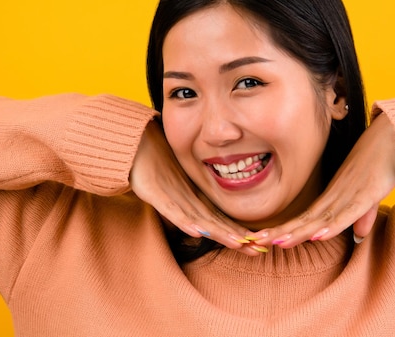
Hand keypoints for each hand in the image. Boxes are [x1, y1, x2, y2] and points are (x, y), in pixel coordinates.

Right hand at [130, 120, 261, 254]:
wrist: (135, 143)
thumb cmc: (155, 164)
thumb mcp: (174, 189)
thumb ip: (187, 205)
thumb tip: (202, 224)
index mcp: (193, 198)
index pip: (218, 219)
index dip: (236, 233)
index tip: (257, 247)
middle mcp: (187, 197)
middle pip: (214, 221)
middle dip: (235, 236)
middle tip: (259, 250)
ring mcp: (171, 194)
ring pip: (198, 217)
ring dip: (218, 231)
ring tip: (237, 243)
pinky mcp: (154, 192)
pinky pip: (170, 209)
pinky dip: (184, 220)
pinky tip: (197, 231)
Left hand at [254, 112, 394, 246]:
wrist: (393, 137)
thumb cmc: (378, 164)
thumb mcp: (368, 196)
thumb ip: (362, 215)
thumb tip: (358, 235)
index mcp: (332, 197)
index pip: (303, 218)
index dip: (283, 229)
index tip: (261, 239)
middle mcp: (335, 196)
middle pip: (304, 219)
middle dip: (280, 232)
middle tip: (254, 241)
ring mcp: (349, 194)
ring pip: (320, 218)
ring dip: (299, 231)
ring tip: (278, 242)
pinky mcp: (366, 194)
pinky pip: (347, 214)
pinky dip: (332, 226)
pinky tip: (317, 236)